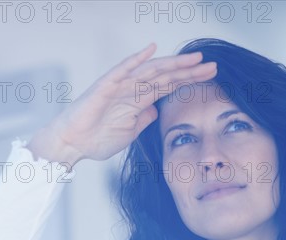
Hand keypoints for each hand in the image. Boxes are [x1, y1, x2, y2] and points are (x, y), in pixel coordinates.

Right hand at [27, 43, 216, 165]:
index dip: (190, 80)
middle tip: (212, 65)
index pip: (170, 86)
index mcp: (140, 100)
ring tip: (194, 59)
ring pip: (152, 71)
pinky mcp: (106, 86)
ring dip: (173, 64)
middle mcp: (133, 89)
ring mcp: (120, 85)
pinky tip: (152, 49)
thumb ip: (144, 119)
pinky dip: (137, 59)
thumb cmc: (97, 139)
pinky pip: (123, 69)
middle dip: (190, 71)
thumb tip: (156, 111)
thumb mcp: (130, 132)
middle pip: (167, 76)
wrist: (72, 144)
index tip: (210, 76)